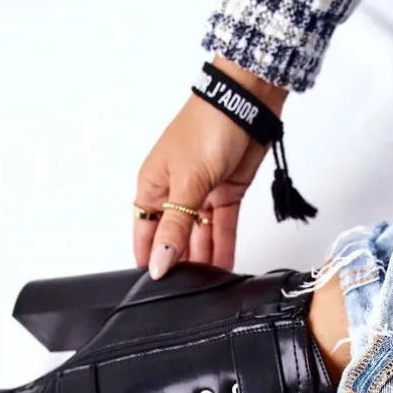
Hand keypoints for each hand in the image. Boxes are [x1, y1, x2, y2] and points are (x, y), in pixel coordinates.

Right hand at [134, 59, 286, 278]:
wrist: (247, 103)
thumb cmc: (207, 126)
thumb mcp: (186, 183)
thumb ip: (175, 228)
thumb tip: (158, 262)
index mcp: (152, 186)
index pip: (145, 233)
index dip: (150, 258)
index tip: (156, 285)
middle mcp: (174, 192)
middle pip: (175, 238)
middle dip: (180, 261)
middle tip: (187, 289)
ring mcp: (201, 194)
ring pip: (200, 236)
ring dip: (205, 258)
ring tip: (208, 284)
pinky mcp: (226, 194)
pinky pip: (222, 228)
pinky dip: (224, 246)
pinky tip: (224, 268)